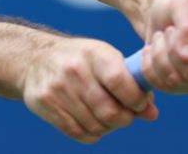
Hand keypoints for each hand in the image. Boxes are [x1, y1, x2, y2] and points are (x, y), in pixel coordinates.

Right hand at [22, 38, 158, 143]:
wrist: (35, 59)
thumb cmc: (81, 60)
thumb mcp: (105, 60)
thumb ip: (130, 84)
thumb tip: (152, 113)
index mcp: (94, 53)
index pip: (119, 81)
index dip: (136, 99)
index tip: (140, 104)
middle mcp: (74, 70)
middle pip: (109, 111)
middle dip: (124, 119)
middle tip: (125, 115)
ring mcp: (57, 88)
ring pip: (96, 126)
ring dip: (108, 127)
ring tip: (106, 116)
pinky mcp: (45, 104)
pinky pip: (79, 133)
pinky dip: (92, 134)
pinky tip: (92, 121)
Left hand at [134, 0, 187, 93]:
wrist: (158, 17)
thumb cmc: (176, 7)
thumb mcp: (182, 5)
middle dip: (174, 49)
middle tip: (169, 30)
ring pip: (176, 80)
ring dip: (159, 54)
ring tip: (160, 37)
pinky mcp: (182, 88)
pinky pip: (161, 84)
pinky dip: (149, 65)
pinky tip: (151, 51)